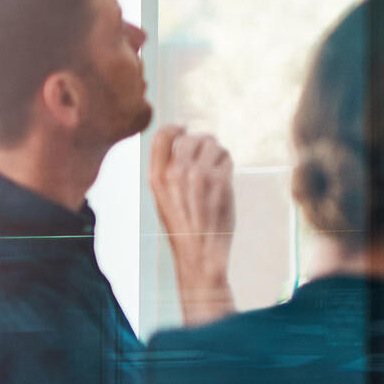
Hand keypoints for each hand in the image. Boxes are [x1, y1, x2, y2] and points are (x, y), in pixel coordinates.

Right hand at [148, 124, 236, 320]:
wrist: (200, 254)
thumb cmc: (183, 227)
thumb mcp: (164, 198)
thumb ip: (170, 170)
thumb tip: (187, 140)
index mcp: (156, 177)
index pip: (162, 136)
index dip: (176, 128)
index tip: (185, 130)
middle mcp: (176, 172)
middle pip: (192, 137)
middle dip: (202, 142)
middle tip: (208, 154)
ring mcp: (199, 175)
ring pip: (212, 144)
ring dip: (217, 153)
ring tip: (216, 170)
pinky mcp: (220, 181)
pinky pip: (226, 157)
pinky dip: (227, 164)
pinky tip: (223, 178)